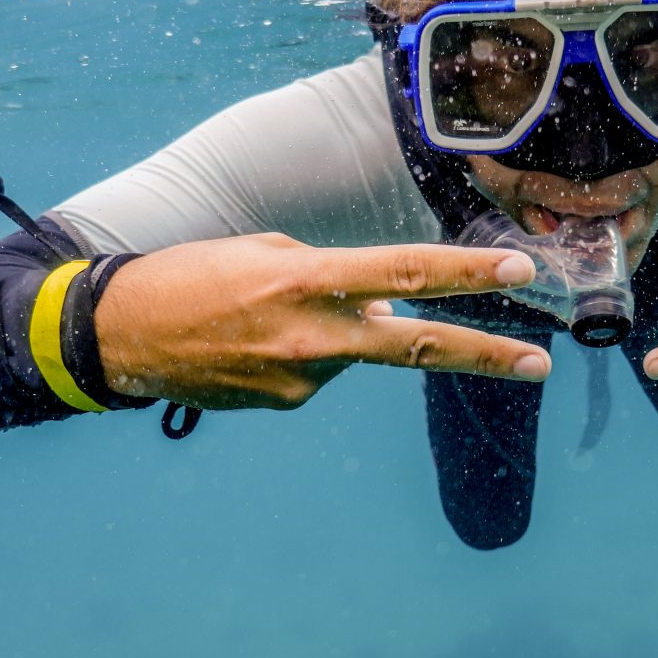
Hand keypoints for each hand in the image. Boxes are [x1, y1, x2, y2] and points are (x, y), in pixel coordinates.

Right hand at [94, 233, 550, 409]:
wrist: (116, 338)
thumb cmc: (191, 276)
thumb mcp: (266, 253)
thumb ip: (336, 280)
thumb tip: (390, 315)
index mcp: (305, 279)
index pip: (403, 273)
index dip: (465, 276)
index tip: (519, 274)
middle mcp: (310, 334)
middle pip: (416, 344)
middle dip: (485, 354)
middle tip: (541, 363)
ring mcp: (298, 378)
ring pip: (351, 350)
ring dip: (335, 331)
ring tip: (264, 315)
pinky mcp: (284, 404)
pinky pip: (317, 371)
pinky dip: (303, 352)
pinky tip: (253, 342)